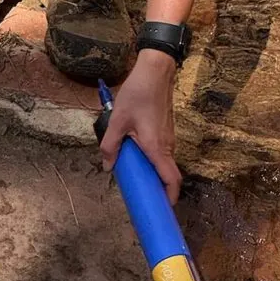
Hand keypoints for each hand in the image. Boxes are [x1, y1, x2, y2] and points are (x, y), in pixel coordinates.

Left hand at [99, 50, 181, 202]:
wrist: (155, 71)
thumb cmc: (137, 95)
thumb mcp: (117, 120)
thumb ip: (110, 145)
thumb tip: (107, 166)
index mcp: (156, 148)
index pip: (171, 179)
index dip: (169, 197)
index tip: (162, 209)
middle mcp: (167, 145)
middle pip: (167, 174)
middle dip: (157, 188)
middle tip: (141, 196)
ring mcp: (169, 138)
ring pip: (164, 162)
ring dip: (153, 173)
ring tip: (135, 177)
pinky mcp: (166, 130)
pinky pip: (162, 152)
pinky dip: (153, 160)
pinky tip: (137, 156)